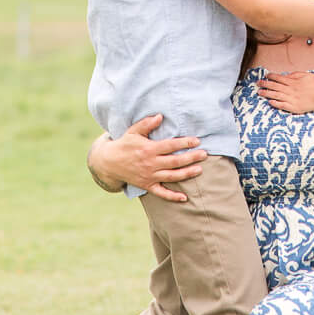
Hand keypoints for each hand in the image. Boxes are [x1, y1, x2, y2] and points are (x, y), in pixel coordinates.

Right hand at [89, 115, 207, 201]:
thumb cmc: (124, 144)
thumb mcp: (133, 131)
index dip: (185, 143)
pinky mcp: (147, 186)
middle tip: (204, 154)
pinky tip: (184, 198)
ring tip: (199, 170)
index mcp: (149, 149)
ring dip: (187, 174)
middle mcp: (151, 164)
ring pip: (172, 176)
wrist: (109, 162)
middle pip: (175, 161)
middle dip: (191, 158)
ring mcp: (149, 176)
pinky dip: (173, 196)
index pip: (171, 146)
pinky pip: (161, 193)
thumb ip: (147, 124)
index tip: (197, 141)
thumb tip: (160, 116)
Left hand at [256, 70, 313, 115]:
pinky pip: (282, 105)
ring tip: (259, 93)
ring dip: (267, 94)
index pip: (279, 78)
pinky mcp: (294, 107)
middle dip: (265, 84)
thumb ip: (295, 74)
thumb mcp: (306, 74)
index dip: (271, 76)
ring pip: (276, 96)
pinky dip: (275, 103)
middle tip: (257, 83)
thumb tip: (286, 75)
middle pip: (275, 86)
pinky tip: (270, 102)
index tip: (265, 76)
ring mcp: (291, 99)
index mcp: (293, 81)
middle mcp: (290, 90)